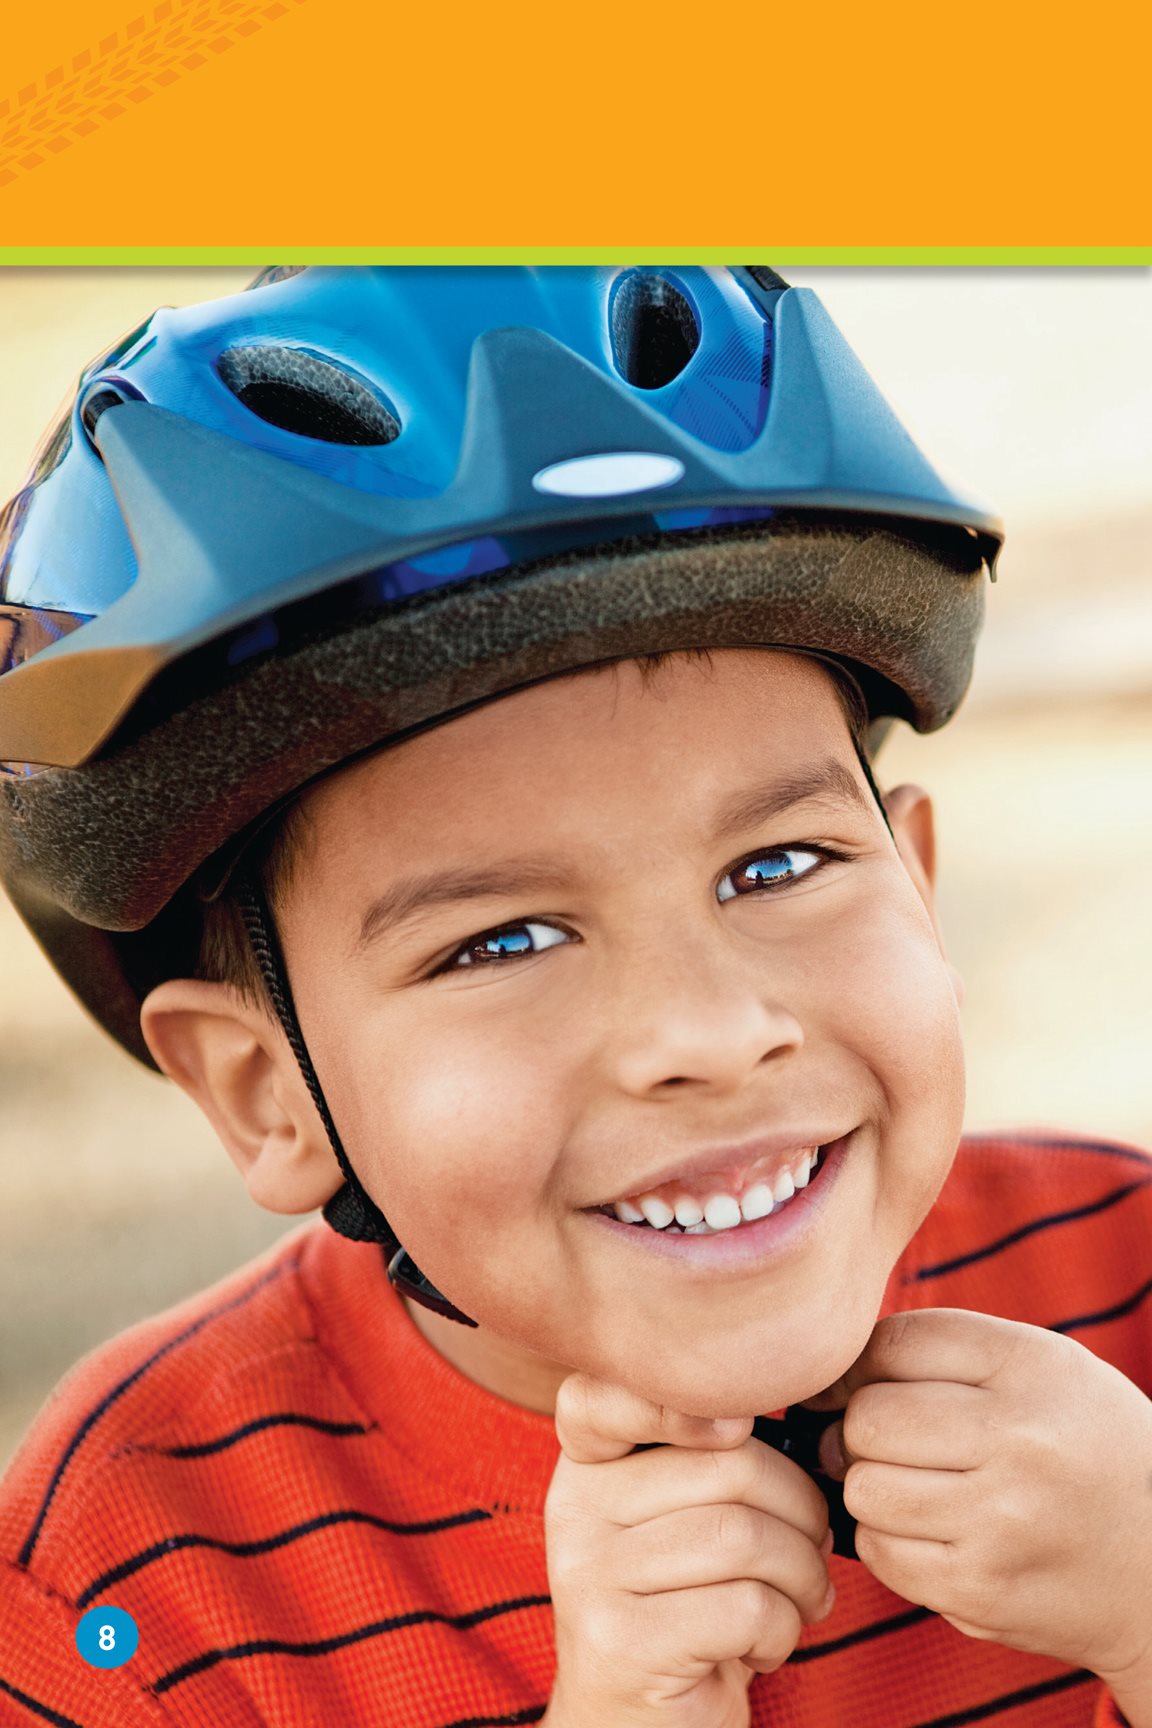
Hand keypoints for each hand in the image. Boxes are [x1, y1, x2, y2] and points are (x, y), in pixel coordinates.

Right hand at [541, 1375, 834, 1727]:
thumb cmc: (686, 1612)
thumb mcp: (682, 1524)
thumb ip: (710, 1463)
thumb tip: (802, 1427)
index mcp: (587, 1468)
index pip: (604, 1395)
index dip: (678, 1397)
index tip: (739, 1427)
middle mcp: (574, 1510)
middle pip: (727, 1465)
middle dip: (802, 1512)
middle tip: (814, 1554)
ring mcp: (588, 1578)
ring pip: (743, 1537)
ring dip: (804, 1576)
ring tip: (802, 1603)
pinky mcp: (621, 1645)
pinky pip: (744, 1608)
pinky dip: (783, 1630)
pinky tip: (766, 1648)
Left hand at [799, 1308, 1151, 1684]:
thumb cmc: (1084, 1447)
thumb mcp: (1041, 1367)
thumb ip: (943, 1349)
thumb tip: (831, 1374)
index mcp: (1029, 1367)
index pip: (894, 1342)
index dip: (856, 1364)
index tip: (856, 1382)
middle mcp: (1018, 1440)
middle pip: (868, 1419)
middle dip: (859, 1428)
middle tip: (884, 1441)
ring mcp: (1000, 1522)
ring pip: (862, 1488)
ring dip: (869, 1486)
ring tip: (910, 1485)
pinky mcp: (982, 1590)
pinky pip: (880, 1553)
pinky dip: (887, 1540)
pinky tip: (927, 1531)